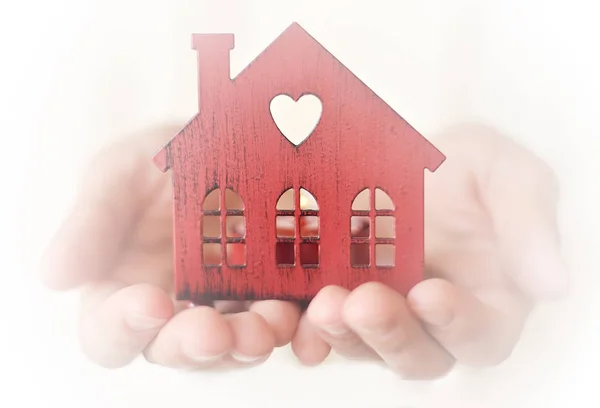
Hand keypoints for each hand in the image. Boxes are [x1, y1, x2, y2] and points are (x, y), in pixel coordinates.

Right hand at [39, 125, 300, 368]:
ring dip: (250, 341)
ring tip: (270, 322)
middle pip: (177, 351)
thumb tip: (53, 276)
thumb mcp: (119, 174)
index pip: (108, 333)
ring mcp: (226, 307)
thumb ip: (92, 221)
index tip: (148, 302)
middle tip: (215, 331)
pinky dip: (297, 323)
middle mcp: (173, 312)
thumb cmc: (158, 159)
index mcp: (121, 292)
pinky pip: (285, 319)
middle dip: (196, 346)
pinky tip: (306, 311)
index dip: (123, 327)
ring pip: (234, 345)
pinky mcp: (273, 293)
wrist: (222, 138)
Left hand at [291, 123, 567, 378]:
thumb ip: (529, 222)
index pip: (480, 335)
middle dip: (388, 331)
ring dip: (342, 332)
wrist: (407, 153)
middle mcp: (430, 321)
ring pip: (362, 345)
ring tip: (322, 303)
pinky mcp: (335, 295)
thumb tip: (553, 283)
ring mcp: (380, 311)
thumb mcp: (507, 175)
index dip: (457, 322)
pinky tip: (285, 315)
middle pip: (415, 354)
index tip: (431, 292)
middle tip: (363, 301)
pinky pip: (317, 324)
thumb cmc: (467, 167)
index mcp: (484, 302)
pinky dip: (301, 325)